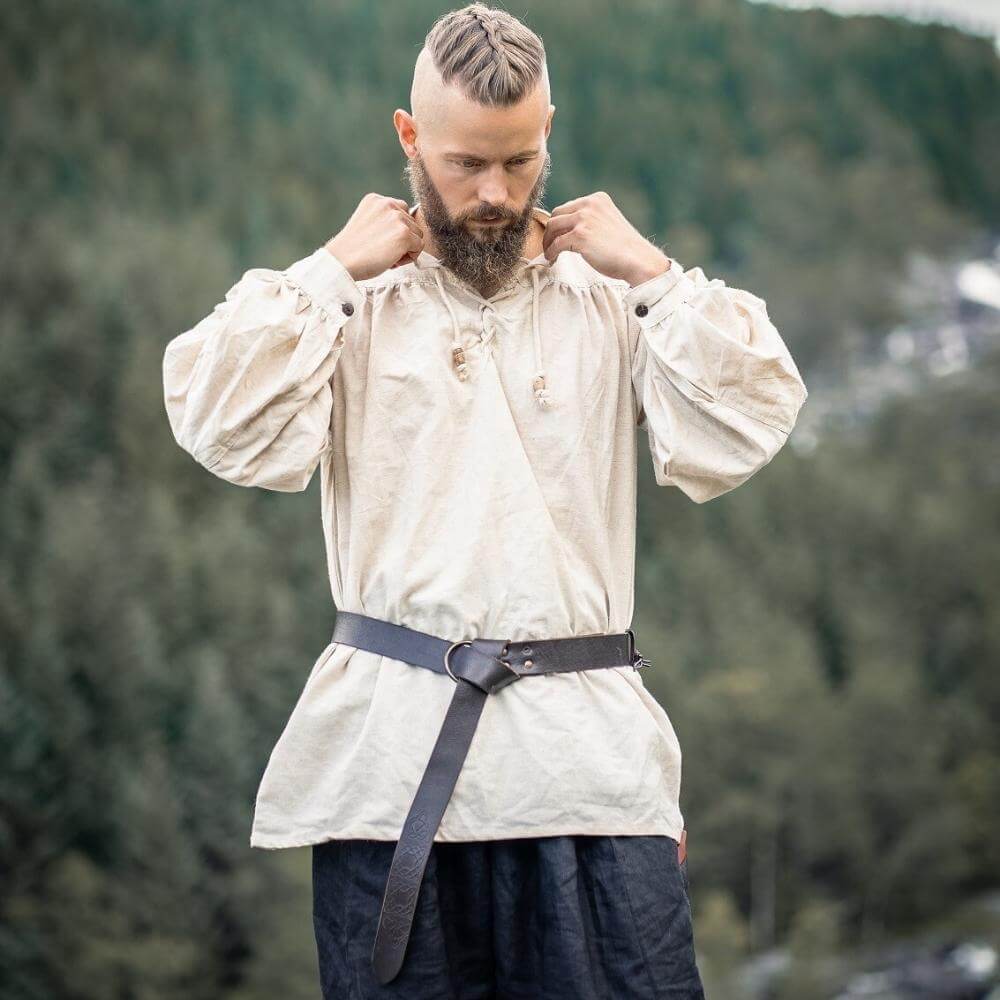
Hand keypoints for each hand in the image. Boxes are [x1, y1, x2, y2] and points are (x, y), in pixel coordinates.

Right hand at [324, 193, 424, 280]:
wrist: (341, 262)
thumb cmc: (352, 251)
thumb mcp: (368, 224)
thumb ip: (385, 220)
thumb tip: (409, 230)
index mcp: (376, 200)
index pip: (401, 211)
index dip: (395, 230)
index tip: (380, 241)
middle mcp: (388, 204)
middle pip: (412, 223)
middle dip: (402, 240)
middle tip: (383, 251)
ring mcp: (397, 218)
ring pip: (418, 235)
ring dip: (406, 249)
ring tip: (386, 255)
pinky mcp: (404, 234)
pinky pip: (419, 247)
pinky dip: (409, 258)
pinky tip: (391, 260)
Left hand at [542, 191, 671, 285]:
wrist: (637, 259)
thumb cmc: (624, 248)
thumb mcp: (607, 222)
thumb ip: (590, 220)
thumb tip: (566, 229)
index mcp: (597, 199)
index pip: (568, 207)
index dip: (560, 223)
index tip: (557, 236)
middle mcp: (589, 204)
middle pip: (557, 214)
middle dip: (551, 231)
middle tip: (550, 245)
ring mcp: (584, 219)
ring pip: (552, 227)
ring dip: (548, 241)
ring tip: (550, 253)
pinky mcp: (579, 236)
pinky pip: (556, 244)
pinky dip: (551, 252)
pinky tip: (552, 259)